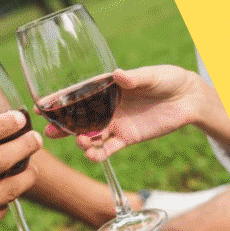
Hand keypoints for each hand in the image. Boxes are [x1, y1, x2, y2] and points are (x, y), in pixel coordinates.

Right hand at [43, 66, 200, 159]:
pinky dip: (99, 153)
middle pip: (79, 117)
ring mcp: (116, 123)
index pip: (79, 93)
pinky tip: (92, 155)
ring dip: (81, 140)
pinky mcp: (127, 137)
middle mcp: (107, 106)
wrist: (187, 98)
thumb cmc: (166, 79)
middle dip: (62, 125)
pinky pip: (109, 148)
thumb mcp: (151, 76)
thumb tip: (118, 75)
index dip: (60, 99)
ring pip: (91, 134)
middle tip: (48, 132)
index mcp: (108, 87)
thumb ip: (134, 78)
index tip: (41, 105)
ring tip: (79, 142)